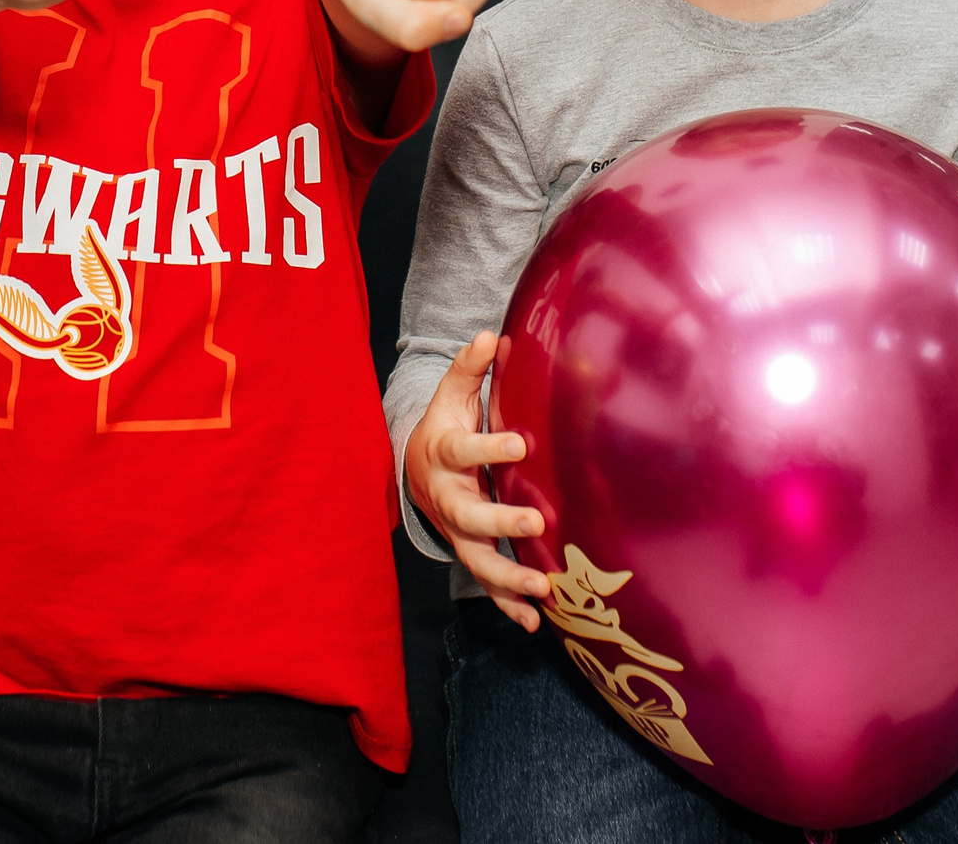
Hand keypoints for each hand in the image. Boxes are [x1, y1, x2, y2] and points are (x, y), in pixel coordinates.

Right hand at [406, 332, 550, 628]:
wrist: (414, 469)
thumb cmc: (444, 426)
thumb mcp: (451, 396)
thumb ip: (469, 369)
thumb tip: (491, 335)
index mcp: (444, 454)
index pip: (464, 450)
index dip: (489, 449)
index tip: (521, 444)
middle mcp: (448, 498)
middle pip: (468, 513)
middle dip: (500, 520)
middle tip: (536, 520)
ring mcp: (457, 530)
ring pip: (476, 558)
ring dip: (507, 575)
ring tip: (543, 587)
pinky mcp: (469, 551)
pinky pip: (486, 583)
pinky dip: (506, 604)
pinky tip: (533, 621)